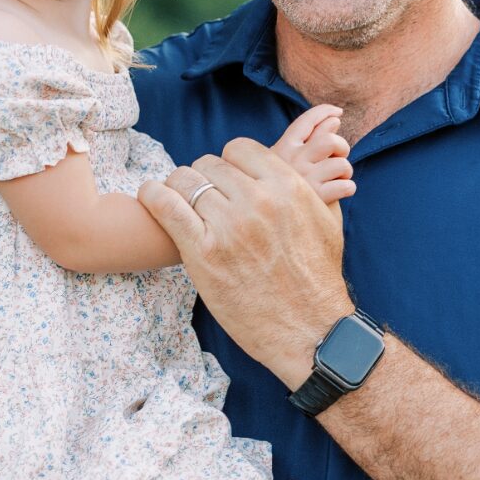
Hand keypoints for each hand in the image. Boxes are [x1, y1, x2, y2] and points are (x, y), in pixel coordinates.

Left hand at [138, 132, 353, 385]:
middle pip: (209, 164)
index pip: (239, 149)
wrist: (310, 330)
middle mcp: (257, 201)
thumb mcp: (328, 222)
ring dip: (179, 189)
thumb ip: (314, 188)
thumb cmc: (319, 279)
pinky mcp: (202, 254)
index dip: (230, 163)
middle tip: (203, 198)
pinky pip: (165, 206)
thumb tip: (308, 164)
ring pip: (185, 181)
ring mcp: (227, 227)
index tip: (226, 181)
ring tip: (179, 203)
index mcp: (287, 187)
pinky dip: (153, 196)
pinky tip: (151, 196)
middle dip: (205, 178)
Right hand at [271, 104, 354, 218]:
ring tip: (340, 178)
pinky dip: (348, 187)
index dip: (325, 112)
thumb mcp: (289, 163)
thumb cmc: (284, 194)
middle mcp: (290, 163)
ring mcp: (303, 182)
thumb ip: (311, 139)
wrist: (274, 230)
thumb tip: (335, 119)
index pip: (305, 122)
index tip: (338, 113)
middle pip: (329, 140)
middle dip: (341, 147)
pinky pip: (345, 186)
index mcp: (280, 150)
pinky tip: (342, 191)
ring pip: (341, 164)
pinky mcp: (316, 200)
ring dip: (346, 170)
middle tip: (338, 157)